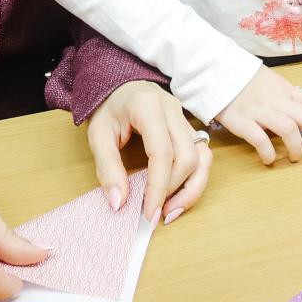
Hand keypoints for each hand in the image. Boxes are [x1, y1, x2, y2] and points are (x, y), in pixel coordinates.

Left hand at [86, 80, 211, 224]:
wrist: (118, 86)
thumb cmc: (108, 109)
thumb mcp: (98, 135)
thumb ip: (107, 168)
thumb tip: (119, 203)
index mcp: (148, 106)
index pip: (162, 152)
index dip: (158, 187)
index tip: (148, 213)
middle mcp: (173, 109)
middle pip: (188, 156)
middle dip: (173, 191)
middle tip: (153, 214)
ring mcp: (184, 117)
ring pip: (203, 157)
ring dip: (191, 189)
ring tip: (170, 211)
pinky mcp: (189, 128)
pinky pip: (202, 156)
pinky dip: (193, 180)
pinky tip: (177, 196)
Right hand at [214, 65, 301, 166]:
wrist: (215, 71)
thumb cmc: (246, 81)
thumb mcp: (274, 84)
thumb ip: (292, 101)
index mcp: (288, 91)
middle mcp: (278, 100)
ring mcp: (259, 110)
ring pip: (289, 128)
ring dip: (298, 148)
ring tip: (296, 159)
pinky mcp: (240, 121)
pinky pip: (259, 139)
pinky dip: (268, 152)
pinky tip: (270, 160)